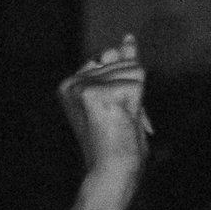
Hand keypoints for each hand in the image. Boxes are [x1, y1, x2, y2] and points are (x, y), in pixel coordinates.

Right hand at [58, 33, 150, 209]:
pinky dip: (139, 102)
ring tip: (119, 123)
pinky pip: (138, 78)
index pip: (110, 57)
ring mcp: (84, 85)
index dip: (122, 83)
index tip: (110, 113)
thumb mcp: (119, 97)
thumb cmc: (116, 142)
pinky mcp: (98, 92)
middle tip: (117, 120)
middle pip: (122, 59)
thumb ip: (122, 66)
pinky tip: (122, 121)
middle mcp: (72, 82)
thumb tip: (128, 38)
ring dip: (135, 98)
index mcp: (70, 84)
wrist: (111, 172)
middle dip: (130, 90)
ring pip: (132, 68)